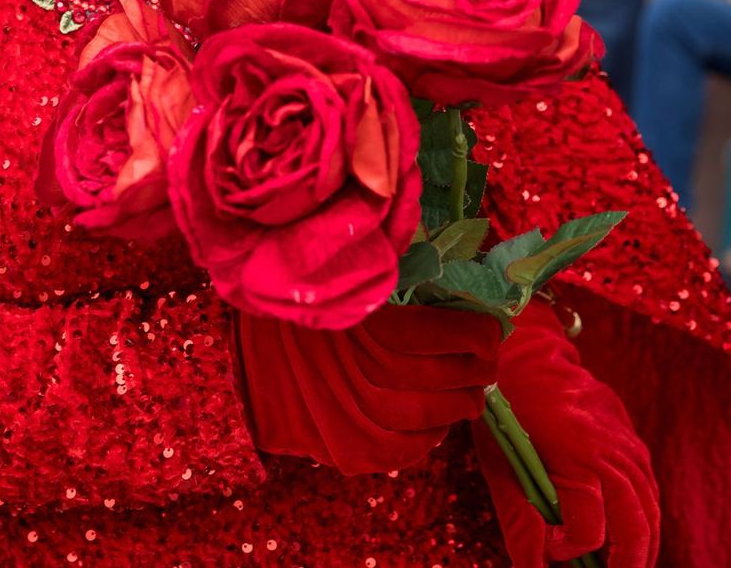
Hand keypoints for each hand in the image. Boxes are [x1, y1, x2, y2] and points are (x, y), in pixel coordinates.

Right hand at [237, 304, 500, 474]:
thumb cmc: (296, 308)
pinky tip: (435, 412)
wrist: (240, 363)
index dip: (482, 331)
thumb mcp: (345, 280)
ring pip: (440, 418)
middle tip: (487, 353)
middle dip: (480, 366)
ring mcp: (364, 423)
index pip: (454, 335)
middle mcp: (371, 379)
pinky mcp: (357, 454)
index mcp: (372, 326)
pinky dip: (432, 431)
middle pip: (454, 379)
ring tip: (469, 385)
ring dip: (463, 400)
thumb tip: (460, 281)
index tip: (490, 322)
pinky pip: (413, 448)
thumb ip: (398, 276)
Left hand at [473, 301, 658, 566]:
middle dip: (627, 561)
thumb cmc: (506, 408)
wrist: (526, 352)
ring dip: (643, 541)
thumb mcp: (500, 463)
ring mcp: (625, 441)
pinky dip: (644, 511)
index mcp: (574, 457)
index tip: (552, 548)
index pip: (589, 529)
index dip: (569, 548)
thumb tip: (531, 567)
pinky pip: (648, 482)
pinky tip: (629, 527)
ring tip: (624, 563)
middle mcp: (609, 451)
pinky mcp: (629, 435)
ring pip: (650, 505)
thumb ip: (518, 520)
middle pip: (636, 524)